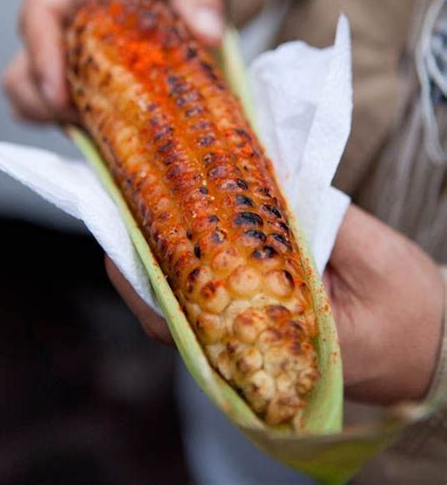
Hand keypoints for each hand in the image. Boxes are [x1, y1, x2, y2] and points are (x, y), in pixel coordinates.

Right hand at [2, 0, 222, 122]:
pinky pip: (65, 111)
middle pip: (26, 67)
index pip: (38, 15)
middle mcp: (59, 13)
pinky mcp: (84, 76)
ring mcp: (67, 49)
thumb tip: (207, 33)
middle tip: (92, 120)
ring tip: (104, 128)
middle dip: (50, 101)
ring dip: (60, 119)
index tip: (61, 97)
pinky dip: (81, 126)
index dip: (42, 58)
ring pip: (34, 94)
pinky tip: (115, 129)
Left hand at [105, 205, 444, 403]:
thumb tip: (260, 184)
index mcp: (279, 352)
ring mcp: (255, 343)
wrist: (435, 349)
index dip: (146, 282)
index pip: (188, 326)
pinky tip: (190, 229)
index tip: (123, 237)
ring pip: (188, 309)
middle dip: (145, 262)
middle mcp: (255, 355)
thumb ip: (316, 222)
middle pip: (175, 316)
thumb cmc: (413, 311)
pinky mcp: (263, 326)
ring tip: (148, 209)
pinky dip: (194, 266)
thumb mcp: (373, 258)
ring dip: (166, 261)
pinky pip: (212, 300)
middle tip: (127, 206)